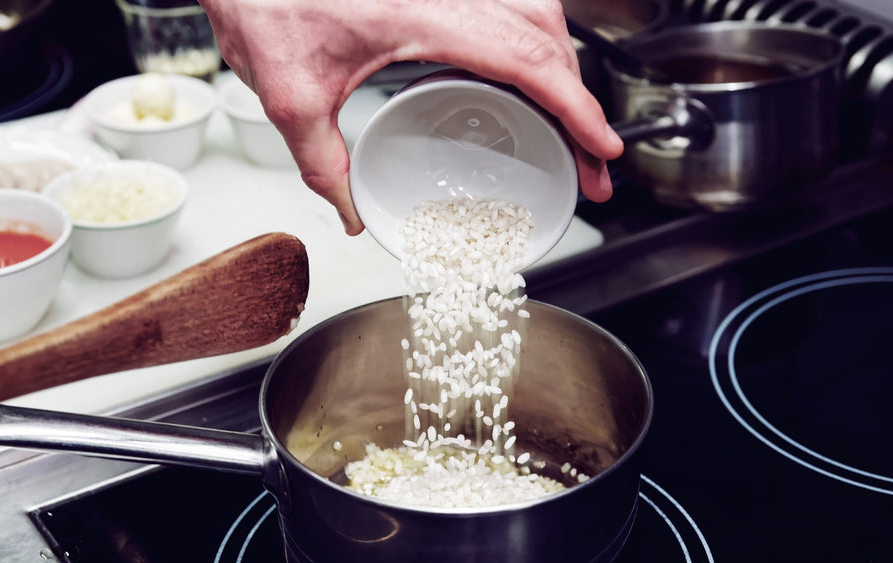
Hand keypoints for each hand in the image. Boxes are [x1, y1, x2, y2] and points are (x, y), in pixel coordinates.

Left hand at [199, 0, 622, 234]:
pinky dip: (536, 38)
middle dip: (581, 103)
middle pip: (549, 40)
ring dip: (563, 67)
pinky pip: (511, 3)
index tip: (603, 149)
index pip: (531, 63)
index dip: (578, 110)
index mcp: (430, 14)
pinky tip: (529, 68)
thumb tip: (348, 211)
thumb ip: (322, 163)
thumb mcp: (288, 96)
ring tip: (569, 121)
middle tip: (590, 159)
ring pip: (539, 14)